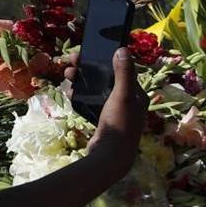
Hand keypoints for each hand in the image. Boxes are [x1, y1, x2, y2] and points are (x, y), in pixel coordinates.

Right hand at [81, 48, 149, 175]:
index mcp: (138, 95)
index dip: (103, 60)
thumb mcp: (122, 95)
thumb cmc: (119, 124)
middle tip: (70, 64)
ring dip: (82, 81)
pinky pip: (91, 103)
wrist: (109, 156)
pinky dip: (81, 96)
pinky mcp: (104, 121)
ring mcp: (116, 112)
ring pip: (97, 90)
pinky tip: (70, 92)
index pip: (120, 70)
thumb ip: (124, 73)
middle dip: (88, 70)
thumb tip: (122, 50)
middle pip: (106, 79)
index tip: (86, 54)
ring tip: (67, 76)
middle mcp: (129, 103)